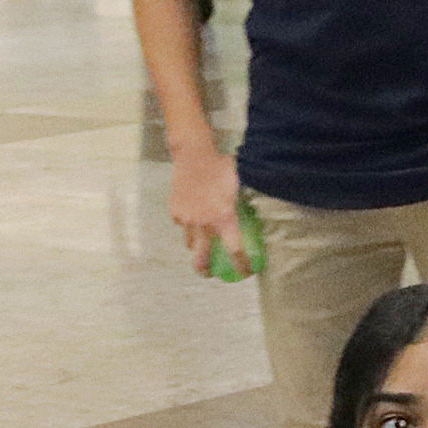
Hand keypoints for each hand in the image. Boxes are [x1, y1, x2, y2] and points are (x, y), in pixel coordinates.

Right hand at [168, 143, 245, 273]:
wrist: (194, 154)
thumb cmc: (221, 166)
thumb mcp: (237, 186)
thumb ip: (239, 204)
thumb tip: (252, 211)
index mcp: (224, 219)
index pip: (236, 252)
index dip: (242, 266)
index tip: (246, 272)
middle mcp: (204, 224)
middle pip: (202, 259)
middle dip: (205, 270)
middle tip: (210, 273)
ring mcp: (187, 219)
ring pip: (190, 242)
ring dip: (196, 246)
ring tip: (200, 243)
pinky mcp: (175, 211)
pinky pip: (181, 224)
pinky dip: (187, 224)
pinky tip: (191, 216)